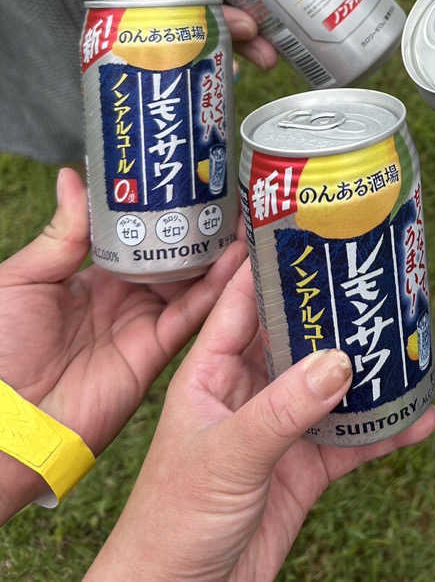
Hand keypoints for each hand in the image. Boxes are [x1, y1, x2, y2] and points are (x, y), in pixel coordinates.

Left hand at [0, 168, 246, 522]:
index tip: (186, 181)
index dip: (161, 213)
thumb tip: (74, 176)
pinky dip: (220, 290)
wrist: (5, 420)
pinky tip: (240, 262)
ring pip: (191, 282)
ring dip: (219, 255)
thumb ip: (61, 235)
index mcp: (91, 277)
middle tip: (230, 197)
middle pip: (172, 258)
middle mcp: (123, 298)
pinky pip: (193, 316)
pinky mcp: (155, 352)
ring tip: (247, 221)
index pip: (136, 238)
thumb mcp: (21, 279)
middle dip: (200, 231)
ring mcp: (141, 324)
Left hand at [85, 261, 434, 581]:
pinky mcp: (301, 472)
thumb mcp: (227, 455)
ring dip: (368, 369)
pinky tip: (419, 417)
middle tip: (377, 280)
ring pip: (331, 386)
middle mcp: (246, 393)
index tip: (310, 228)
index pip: (243, 301)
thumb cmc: (170, 524)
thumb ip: (283, 410)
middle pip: (298, 338)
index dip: (272, 263)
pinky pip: (351, 440)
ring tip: (409, 342)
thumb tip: (342, 360)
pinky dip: (384, 429)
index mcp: (211, 373)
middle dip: (334, 312)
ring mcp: (277, 431)